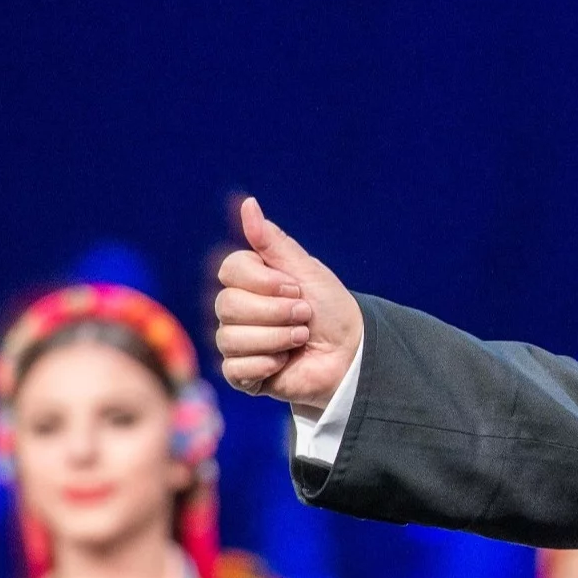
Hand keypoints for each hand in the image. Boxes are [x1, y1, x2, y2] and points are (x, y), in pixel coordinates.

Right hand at [214, 197, 365, 413]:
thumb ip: (273, 241)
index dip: (264, 281)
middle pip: (227, 304)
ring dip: (277, 338)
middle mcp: (236, 310)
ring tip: (300, 339)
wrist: (351, 353)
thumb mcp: (306, 270)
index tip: (296, 287)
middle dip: (275, 312)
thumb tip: (248, 203)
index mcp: (249, 281)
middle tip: (304, 315)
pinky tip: (285, 362)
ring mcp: (236, 341)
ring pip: (229, 337)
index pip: (229, 270)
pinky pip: (234, 368)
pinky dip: (266, 364)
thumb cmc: (330, 309)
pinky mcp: (242, 374)